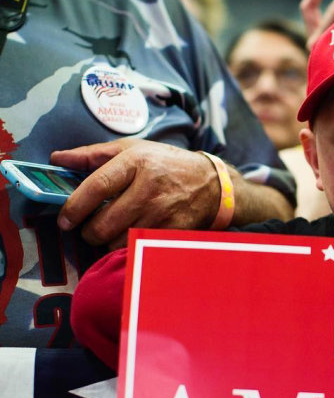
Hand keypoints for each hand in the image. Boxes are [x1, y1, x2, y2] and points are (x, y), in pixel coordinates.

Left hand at [51, 139, 218, 248]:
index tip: (64, 219)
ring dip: (108, 241)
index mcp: (136, 162)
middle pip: (104, 224)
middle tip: (88, 228)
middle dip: (88, 232)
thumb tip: (57, 158)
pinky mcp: (173, 232)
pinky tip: (129, 236)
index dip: (75, 207)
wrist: (211, 184)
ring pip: (118, 241)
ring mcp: (163, 213)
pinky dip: (127, 246)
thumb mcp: (133, 149)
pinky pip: (137, 247)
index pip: (96, 187)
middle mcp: (150, 189)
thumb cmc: (166, 164)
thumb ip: (93, 154)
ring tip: (112, 231)